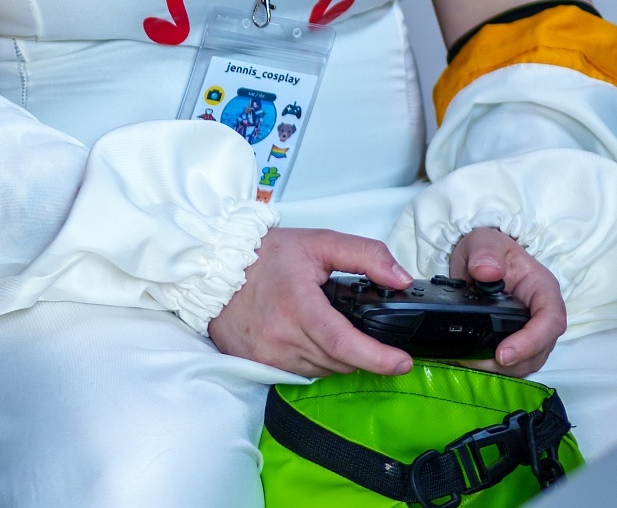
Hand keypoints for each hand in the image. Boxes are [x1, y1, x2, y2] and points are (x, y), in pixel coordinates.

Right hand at [208, 228, 415, 377]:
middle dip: (359, 350)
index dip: (377, 357)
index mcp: (298, 305)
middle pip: (339, 360)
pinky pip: (300, 373)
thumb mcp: (318, 242)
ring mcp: (268, 354)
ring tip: (325, 326)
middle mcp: (282, 336)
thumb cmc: (266, 255)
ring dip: (335, 356)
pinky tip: (304, 337)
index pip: (343, 342)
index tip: (401, 362)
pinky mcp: (258, 363)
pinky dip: (312, 359)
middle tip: (354, 324)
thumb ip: (365, 255)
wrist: (215, 266)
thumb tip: (401, 279)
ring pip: (322, 370)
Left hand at [450, 226, 564, 375]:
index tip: (503, 353)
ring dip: (503, 369)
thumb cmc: (489, 249)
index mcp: (543, 289)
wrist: (480, 257)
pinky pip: (515, 363)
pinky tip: (472, 361)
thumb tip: (487, 271)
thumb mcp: (484, 241)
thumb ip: (485, 252)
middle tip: (477, 361)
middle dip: (513, 362)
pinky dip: (495, 367)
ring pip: (529, 361)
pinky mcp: (518, 340)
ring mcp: (532, 330)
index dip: (531, 341)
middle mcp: (542, 313)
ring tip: (471, 361)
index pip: (550, 321)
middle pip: (541, 349)